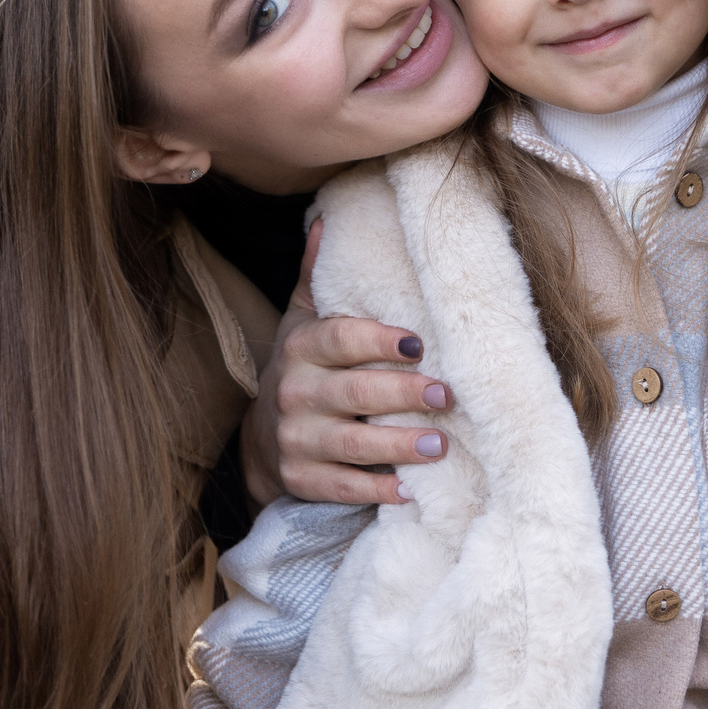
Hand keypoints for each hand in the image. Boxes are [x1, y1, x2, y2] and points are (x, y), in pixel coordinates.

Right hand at [241, 221, 452, 507]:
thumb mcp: (301, 321)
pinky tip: (408, 490)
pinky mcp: (302, 480)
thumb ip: (314, 276)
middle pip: (353, 392)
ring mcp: (296, 440)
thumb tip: (326, 218)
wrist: (260, 441)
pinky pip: (341, 487)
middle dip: (402, 394)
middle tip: (447, 395)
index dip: (378, 341)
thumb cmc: (302, 371)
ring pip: (351, 444)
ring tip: (440, 444)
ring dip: (398, 446)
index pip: (341, 340)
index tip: (419, 343)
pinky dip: (374, 490)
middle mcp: (294, 393)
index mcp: (301, 348)